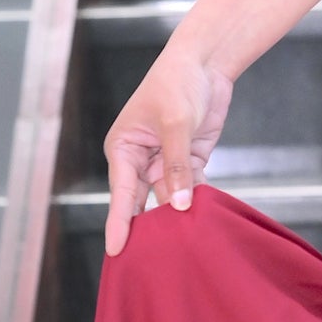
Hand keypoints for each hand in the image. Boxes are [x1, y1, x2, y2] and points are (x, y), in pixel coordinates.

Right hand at [102, 49, 233, 256]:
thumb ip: (177, 164)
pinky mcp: (191, 159)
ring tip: (185, 243)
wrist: (206, 62)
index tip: (116, 251)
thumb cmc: (177, 83)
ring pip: (171, 196)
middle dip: (150, 226)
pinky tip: (206, 219)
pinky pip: (192, 186)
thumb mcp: (176, 123)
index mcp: (123, 148)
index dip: (119, 223)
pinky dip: (198, 200)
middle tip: (153, 260)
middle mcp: (141, 159)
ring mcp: (166, 160)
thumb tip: (180, 203)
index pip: (121, 193)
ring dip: (178, 214)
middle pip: (143, 200)